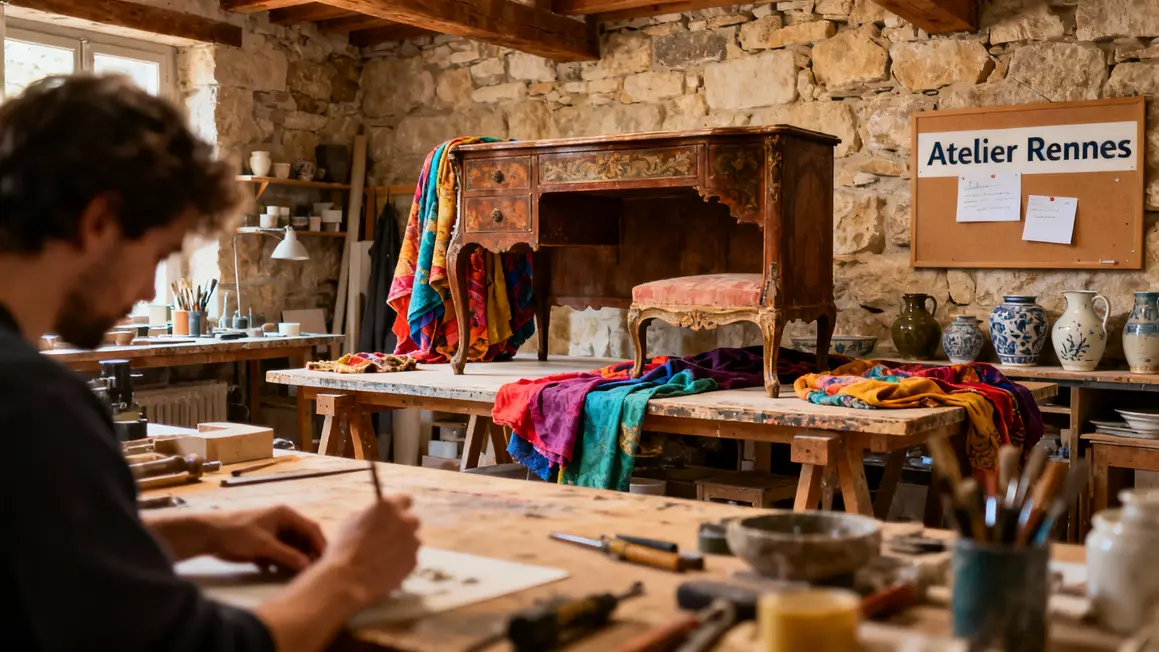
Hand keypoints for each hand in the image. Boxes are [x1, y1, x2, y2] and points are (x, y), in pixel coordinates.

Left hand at [205, 506, 326, 572]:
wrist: (208, 536)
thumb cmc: (238, 533)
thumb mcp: (264, 545)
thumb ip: (288, 555)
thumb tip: (308, 566)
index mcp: (286, 515)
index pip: (311, 528)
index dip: (320, 544)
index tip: (326, 560)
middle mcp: (283, 522)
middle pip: (303, 539)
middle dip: (308, 554)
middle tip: (314, 571)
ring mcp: (273, 533)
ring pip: (292, 548)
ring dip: (294, 561)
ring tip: (297, 575)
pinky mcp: (264, 544)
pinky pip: (280, 554)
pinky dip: (281, 563)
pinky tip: (276, 572)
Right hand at [321, 495, 420, 604]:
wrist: (348, 580)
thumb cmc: (344, 548)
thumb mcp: (351, 522)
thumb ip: (371, 515)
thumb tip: (377, 517)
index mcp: (388, 507)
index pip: (405, 499)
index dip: (399, 508)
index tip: (393, 515)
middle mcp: (405, 521)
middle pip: (412, 520)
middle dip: (403, 527)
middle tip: (388, 537)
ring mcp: (412, 542)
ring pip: (413, 540)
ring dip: (403, 545)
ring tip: (385, 557)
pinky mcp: (413, 561)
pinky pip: (410, 557)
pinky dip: (402, 561)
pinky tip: (387, 568)